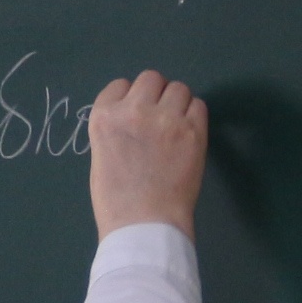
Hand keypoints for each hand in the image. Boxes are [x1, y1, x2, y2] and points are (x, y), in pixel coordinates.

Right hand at [89, 71, 206, 238]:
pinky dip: (194, 116)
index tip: (135, 116)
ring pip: (178, 88)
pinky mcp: (193, 131)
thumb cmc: (116, 200)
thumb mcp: (101, 155)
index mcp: (104, 117)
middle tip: (158, 120)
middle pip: (151, 79)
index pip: (120, 85)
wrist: (144, 224)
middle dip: (155, 95)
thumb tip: (137, 117)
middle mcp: (133, 110)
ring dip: (177, 103)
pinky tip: (188, 136)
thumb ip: (117, 129)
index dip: (130, 99)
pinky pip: (199, 105)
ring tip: (175, 128)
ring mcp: (165, 119)